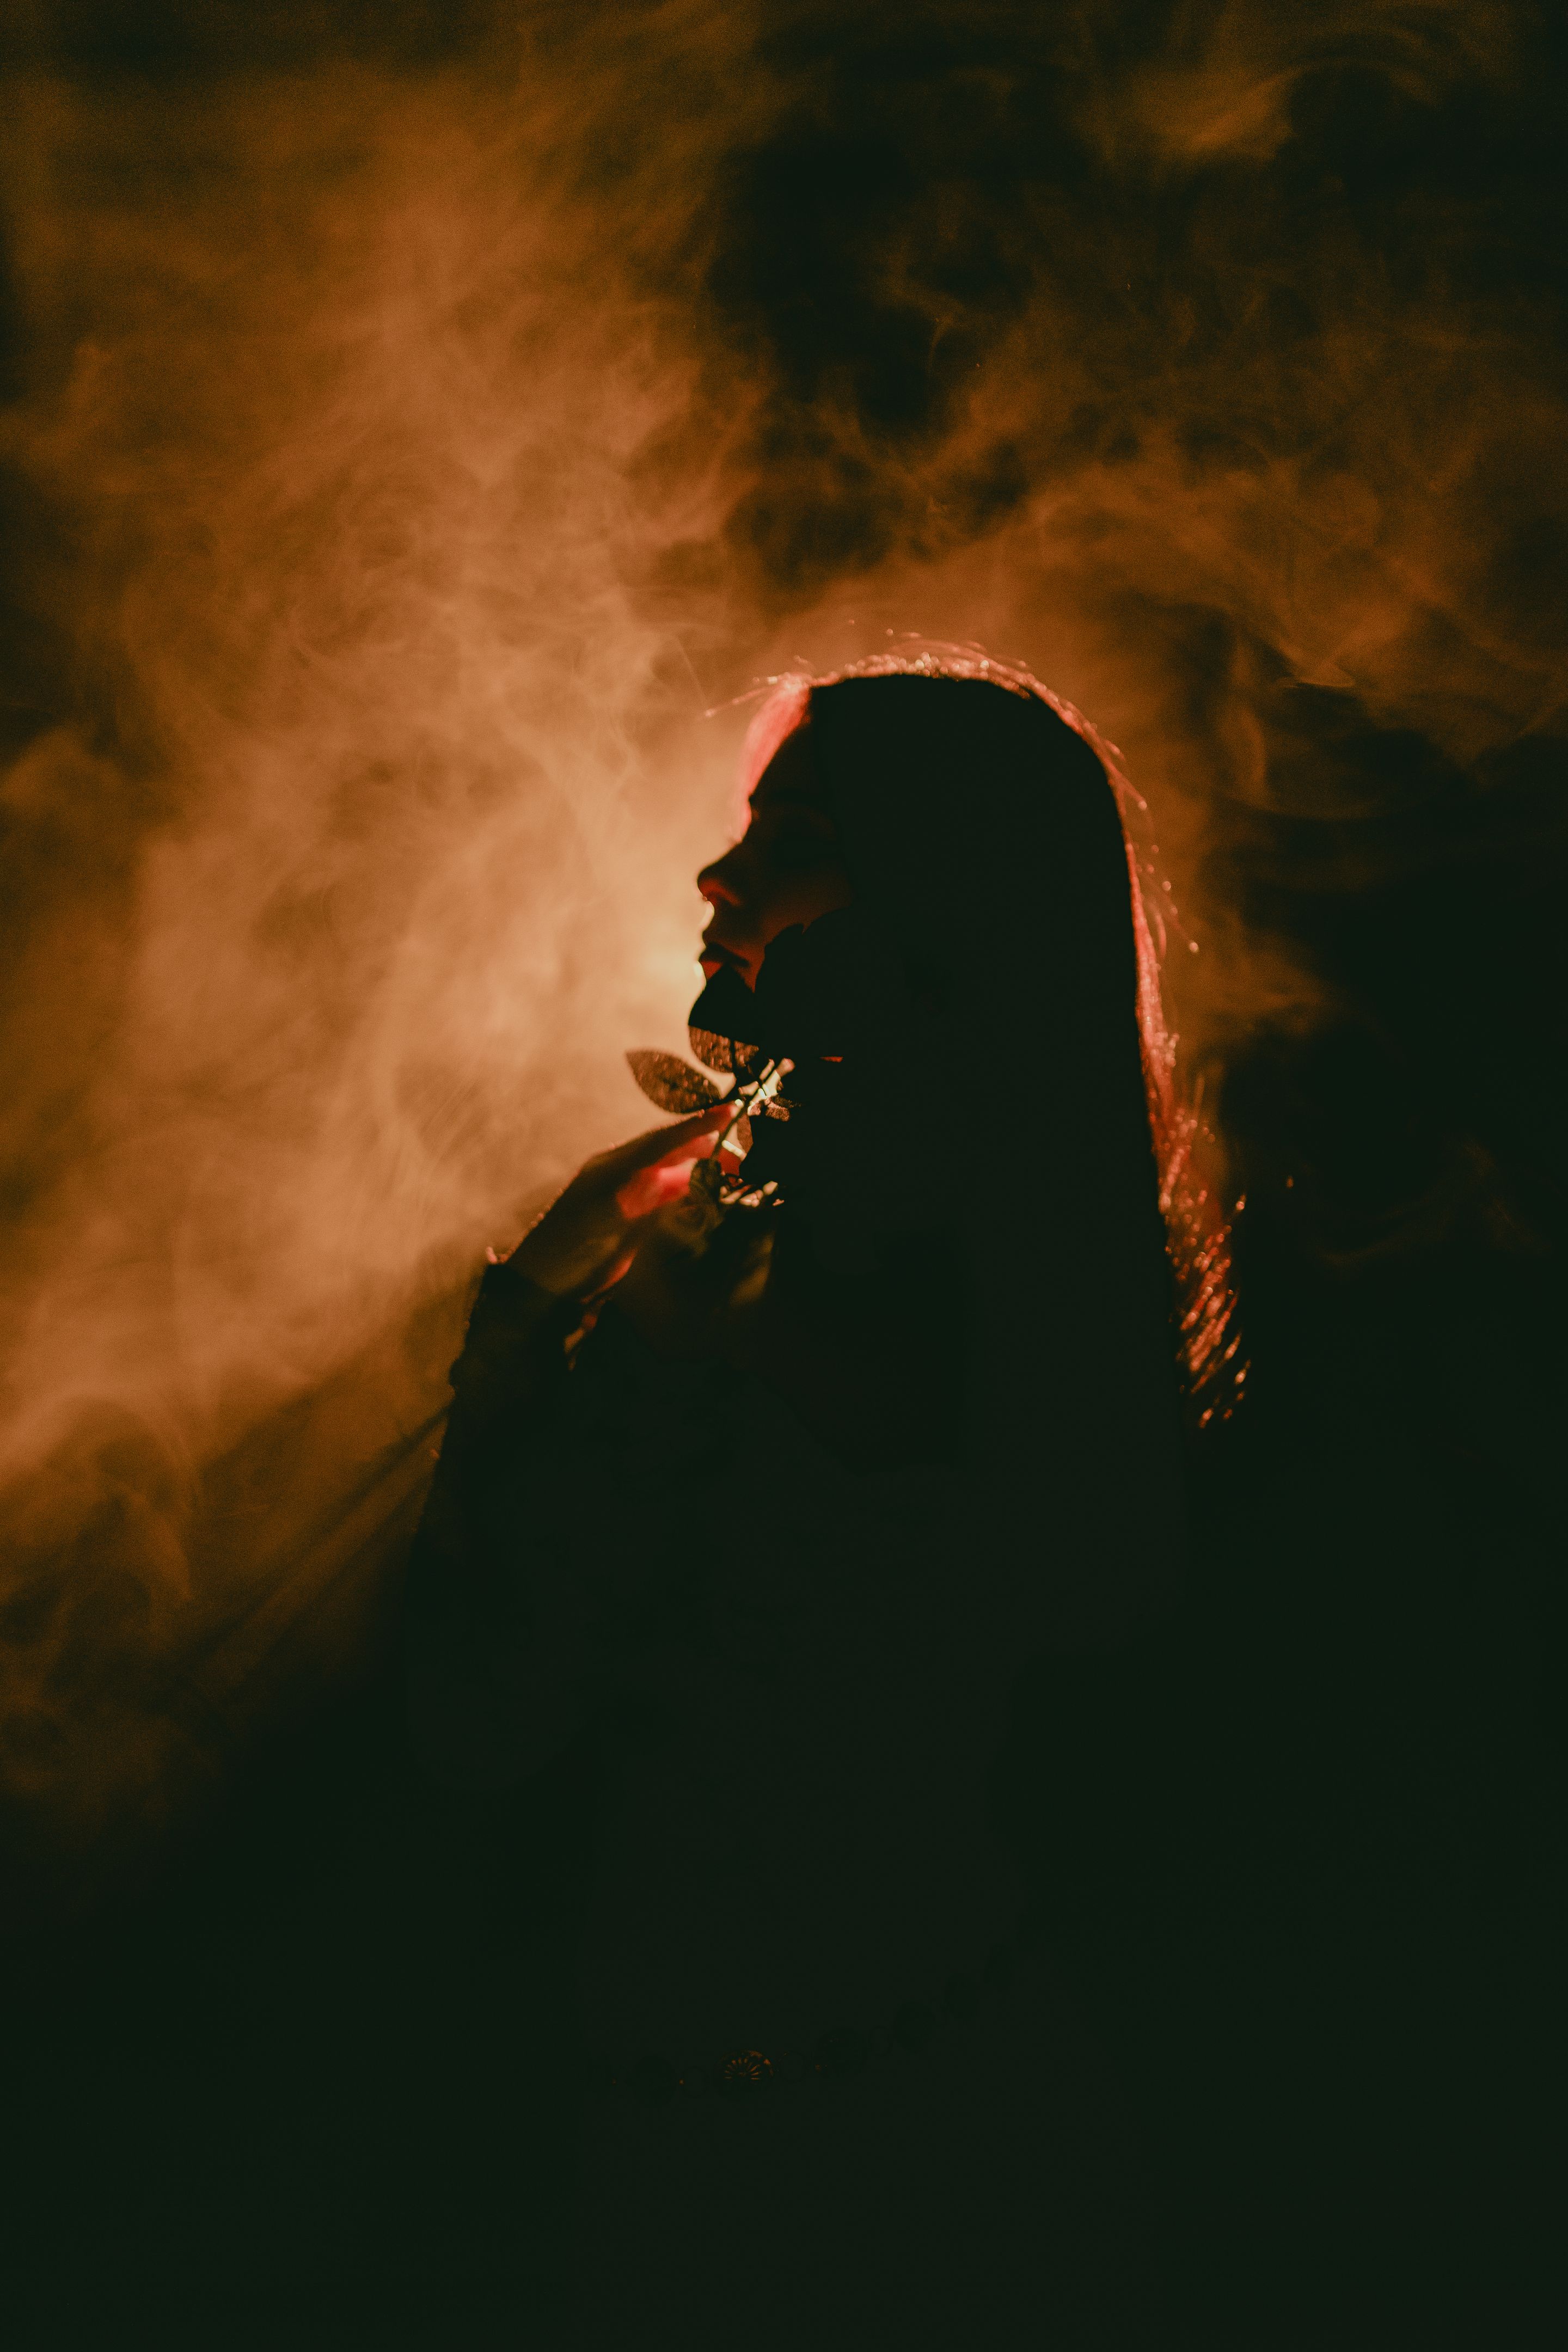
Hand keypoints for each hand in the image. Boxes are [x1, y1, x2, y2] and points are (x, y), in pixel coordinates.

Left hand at [507, 1106, 733, 1299]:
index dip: (696, 1127)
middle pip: (668, 1148)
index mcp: (612, 1170)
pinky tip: (704, 1189)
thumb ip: (642, 1205)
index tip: (728, 1112)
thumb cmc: (570, 1257)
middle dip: (705, 1143)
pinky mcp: (630, 1211)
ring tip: (733, 1165)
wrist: (543, 1284)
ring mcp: (625, 1190)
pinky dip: (687, 1186)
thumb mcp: (607, 1231)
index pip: (661, 1142)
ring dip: (699, 1163)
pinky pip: (663, 1189)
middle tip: (741, 1149)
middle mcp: (620, 1173)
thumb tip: (678, 1182)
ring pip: (669, 1166)